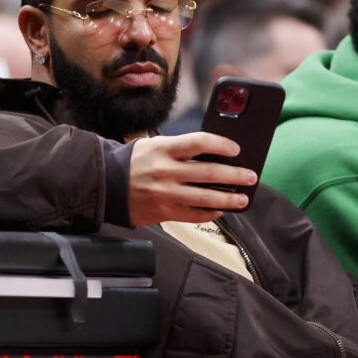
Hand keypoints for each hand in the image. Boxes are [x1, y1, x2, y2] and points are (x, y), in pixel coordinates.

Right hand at [127, 133, 256, 224]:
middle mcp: (166, 171)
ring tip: (243, 199)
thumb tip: (215, 154)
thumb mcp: (155, 145)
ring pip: (205, 198)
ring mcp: (165, 193)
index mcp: (164, 149)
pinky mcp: (164, 212)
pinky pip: (193, 215)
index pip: (200, 142)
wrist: (106, 184)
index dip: (222, 145)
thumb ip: (181, 148)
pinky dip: (210, 213)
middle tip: (251, 177)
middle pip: (209, 173)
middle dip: (235, 176)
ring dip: (228, 199)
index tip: (237, 149)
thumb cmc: (136, 162)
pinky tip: (220, 210)